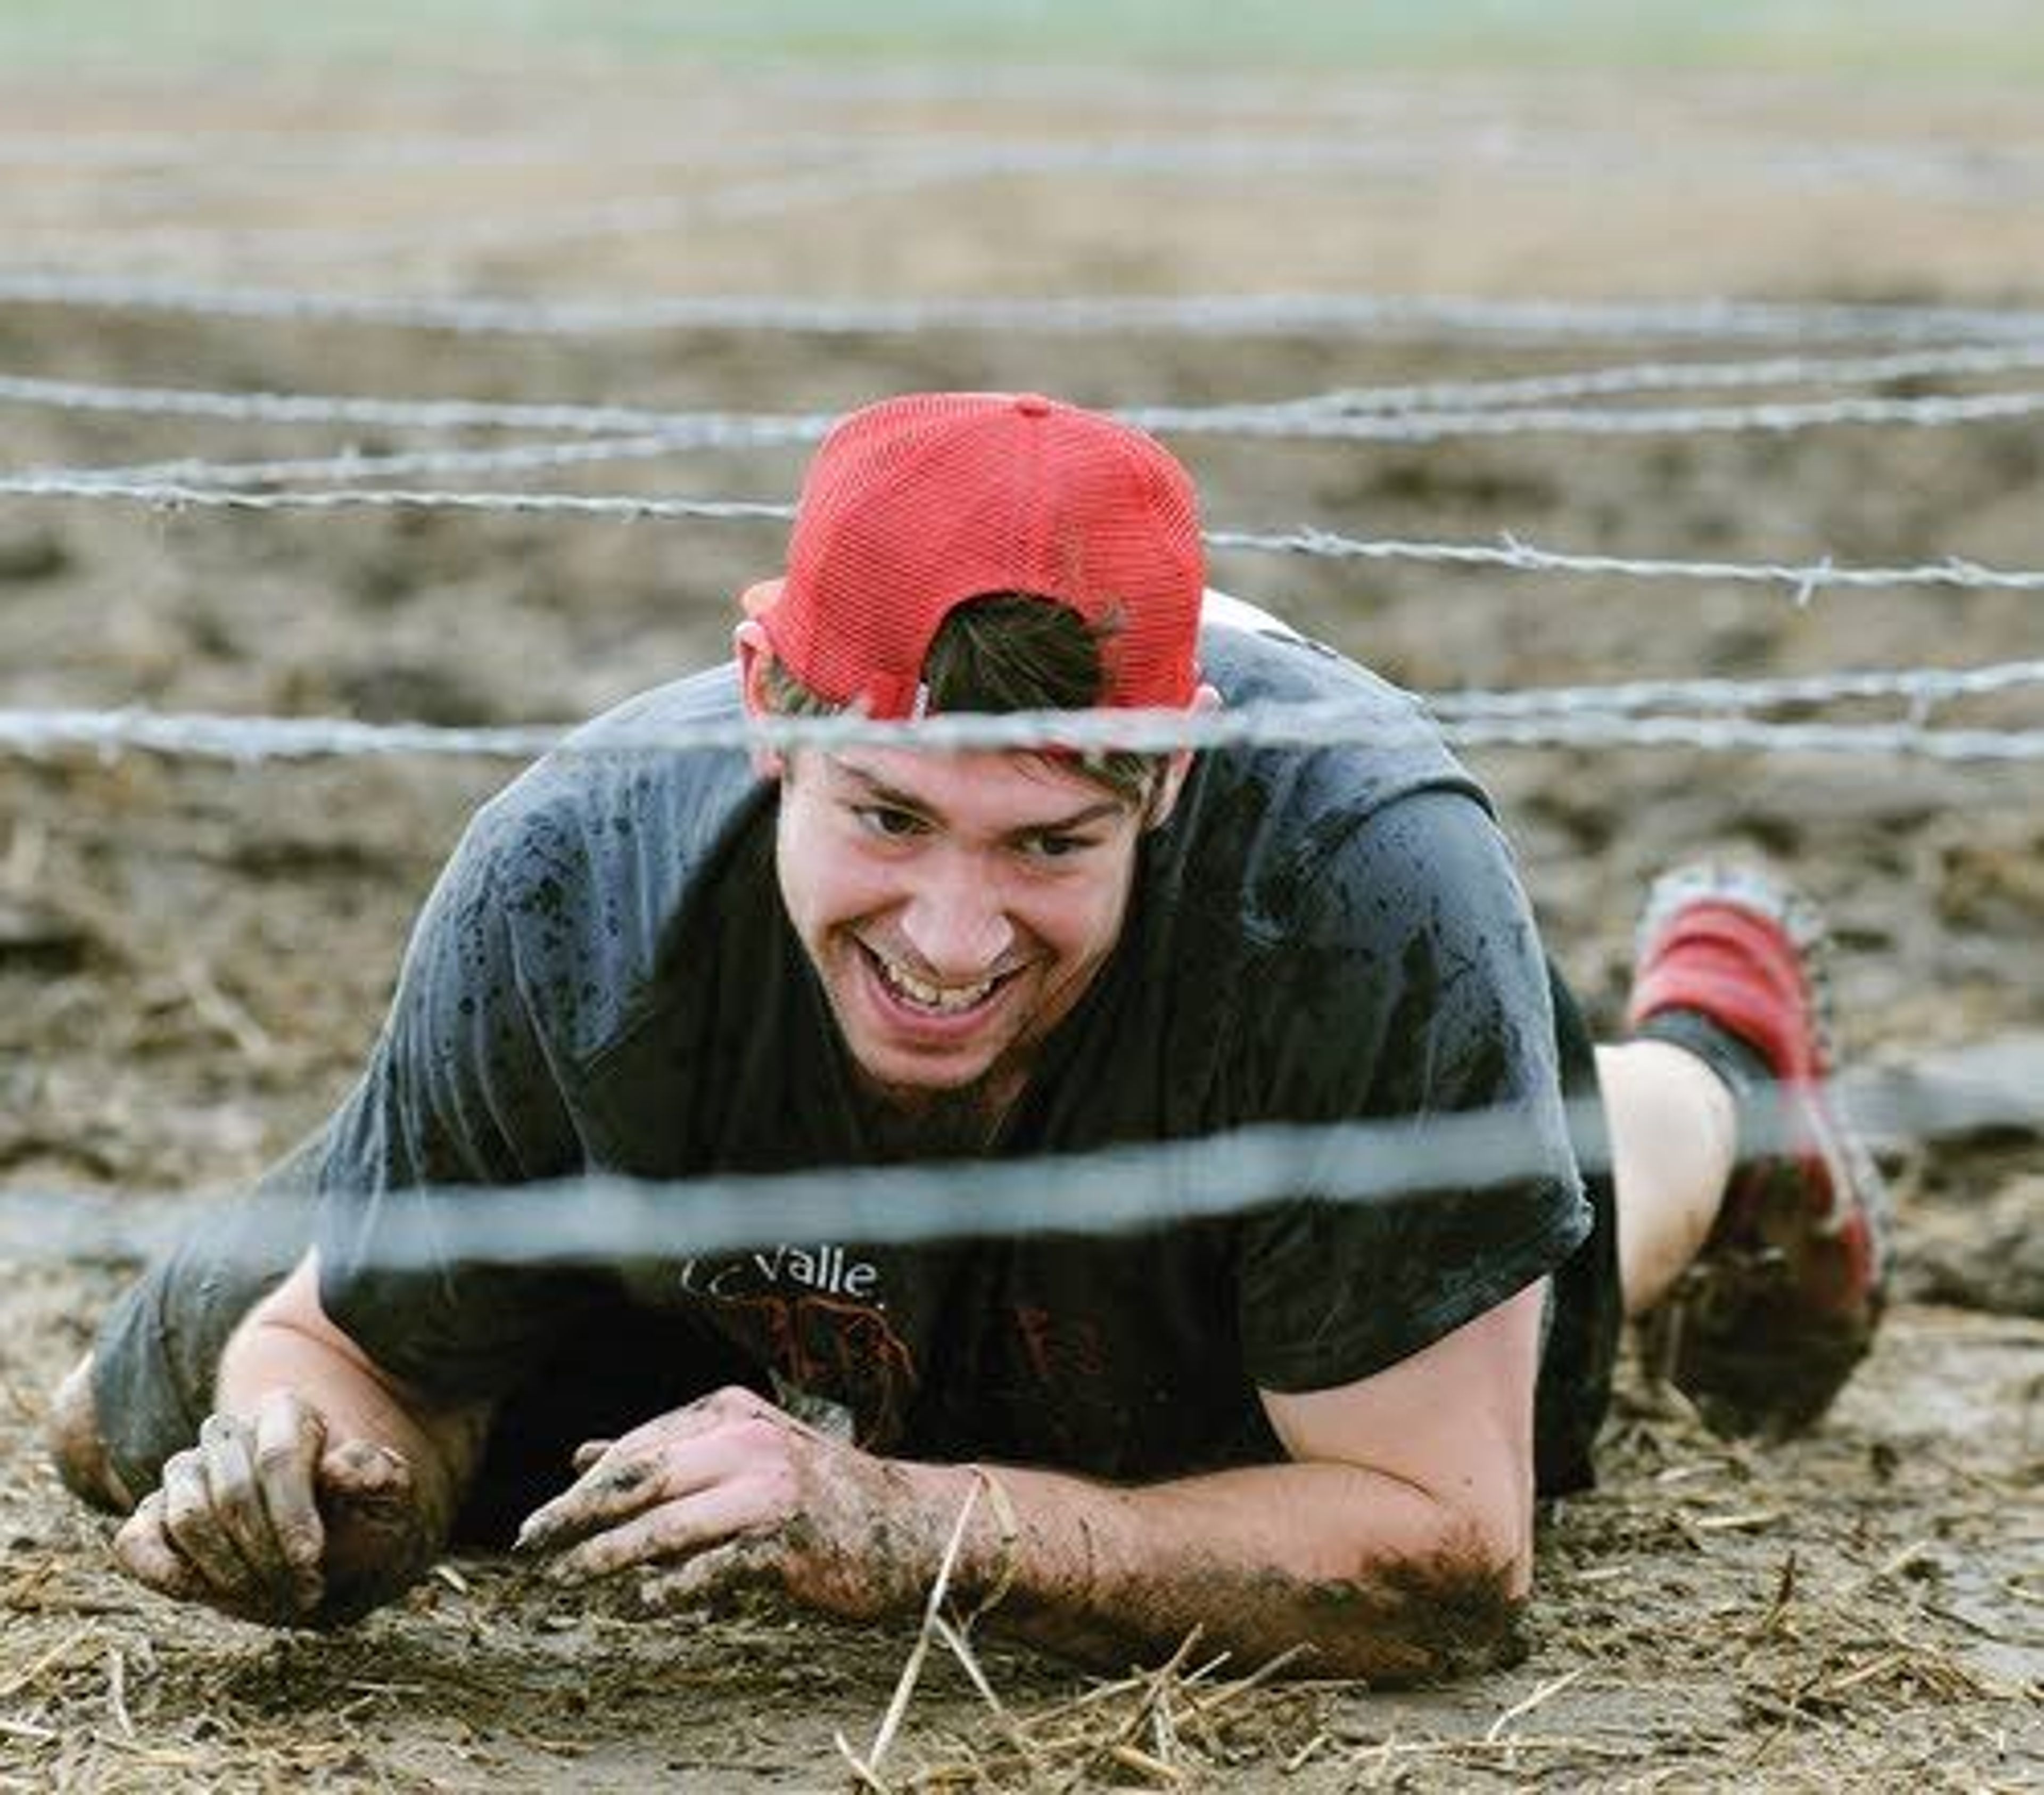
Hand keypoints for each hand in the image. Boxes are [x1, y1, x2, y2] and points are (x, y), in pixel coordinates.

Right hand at [111, 1390, 428, 1627]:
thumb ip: (379, 1475)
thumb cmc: (364, 1516)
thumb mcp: (392, 1497)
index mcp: (286, 1412)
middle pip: (233, 1494)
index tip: (312, 1560)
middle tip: (303, 1593)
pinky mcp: (152, 1518)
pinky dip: (162, 1571)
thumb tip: (341, 1469)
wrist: (331, 1550)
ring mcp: (185, 1474)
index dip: (292, 1514)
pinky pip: (135, 1541)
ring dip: (229, 1572)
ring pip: (189, 1518)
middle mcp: (228, 1434)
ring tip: (270, 1598)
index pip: (277, 1456)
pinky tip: (200, 1592)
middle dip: (269, 1555)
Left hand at [515, 1385, 957, 1620]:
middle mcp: (745, 1440)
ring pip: (665, 1526)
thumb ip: (665, 1454)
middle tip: (528, 1543)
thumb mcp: (739, 1454)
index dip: (582, 1488)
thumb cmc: (815, 1493)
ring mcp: (766, 1489)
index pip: (638, 1448)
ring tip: (564, 1579)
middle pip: (640, 1479)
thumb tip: (581, 1458)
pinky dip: (673, 1589)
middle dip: (576, 1514)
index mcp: (730, 1411)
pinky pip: (711, 1569)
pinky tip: (645, 1604)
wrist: (910, 1524)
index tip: (539, 1521)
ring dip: (606, 1557)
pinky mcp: (784, 1541)